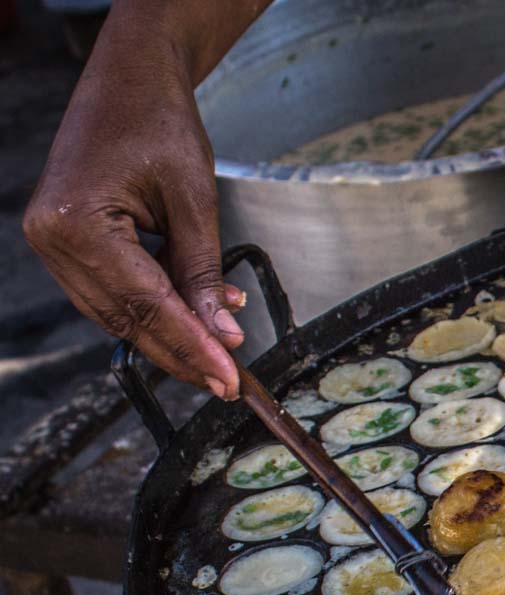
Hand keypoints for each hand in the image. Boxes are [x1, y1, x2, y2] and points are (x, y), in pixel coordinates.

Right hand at [24, 24, 243, 397]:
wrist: (129, 79)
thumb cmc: (159, 123)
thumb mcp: (195, 202)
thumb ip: (205, 275)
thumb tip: (223, 336)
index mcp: (77, 225)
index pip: (145, 305)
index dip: (191, 347)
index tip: (229, 378)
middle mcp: (53, 239)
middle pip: (125, 320)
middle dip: (181, 353)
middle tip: (229, 382)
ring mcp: (52, 243)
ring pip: (116, 314)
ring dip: (169, 336)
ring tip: (219, 355)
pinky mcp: (65, 242)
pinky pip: (111, 293)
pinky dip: (153, 309)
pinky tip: (196, 316)